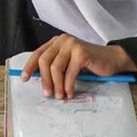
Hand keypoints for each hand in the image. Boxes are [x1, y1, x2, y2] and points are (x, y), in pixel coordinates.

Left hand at [20, 34, 134, 99]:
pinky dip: (68, 85)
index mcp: (57, 42)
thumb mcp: (69, 63)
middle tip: (47, 94)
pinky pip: (69, 73)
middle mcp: (62, 40)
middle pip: (44, 61)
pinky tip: (70, 92)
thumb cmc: (90, 63)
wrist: (112, 59)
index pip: (38, 53)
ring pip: (55, 68)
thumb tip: (41, 81)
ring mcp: (72, 45)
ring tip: (60, 96)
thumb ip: (56, 67)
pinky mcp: (81, 52)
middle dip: (44, 80)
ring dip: (57, 85)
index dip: (29, 67)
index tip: (25, 78)